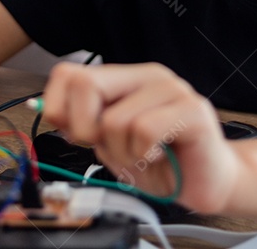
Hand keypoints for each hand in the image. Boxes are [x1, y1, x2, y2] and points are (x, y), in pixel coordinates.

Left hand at [41, 63, 238, 213]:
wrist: (206, 183)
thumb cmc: (159, 163)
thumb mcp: (109, 144)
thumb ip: (83, 124)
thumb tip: (49, 110)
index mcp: (125, 78)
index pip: (69, 74)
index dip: (60, 108)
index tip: (78, 135)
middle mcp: (148, 75)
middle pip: (85, 84)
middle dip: (82, 128)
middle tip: (107, 146)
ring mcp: (172, 89)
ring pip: (114, 118)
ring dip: (122, 152)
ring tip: (143, 156)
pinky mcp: (192, 110)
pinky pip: (144, 130)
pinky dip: (142, 154)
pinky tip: (157, 156)